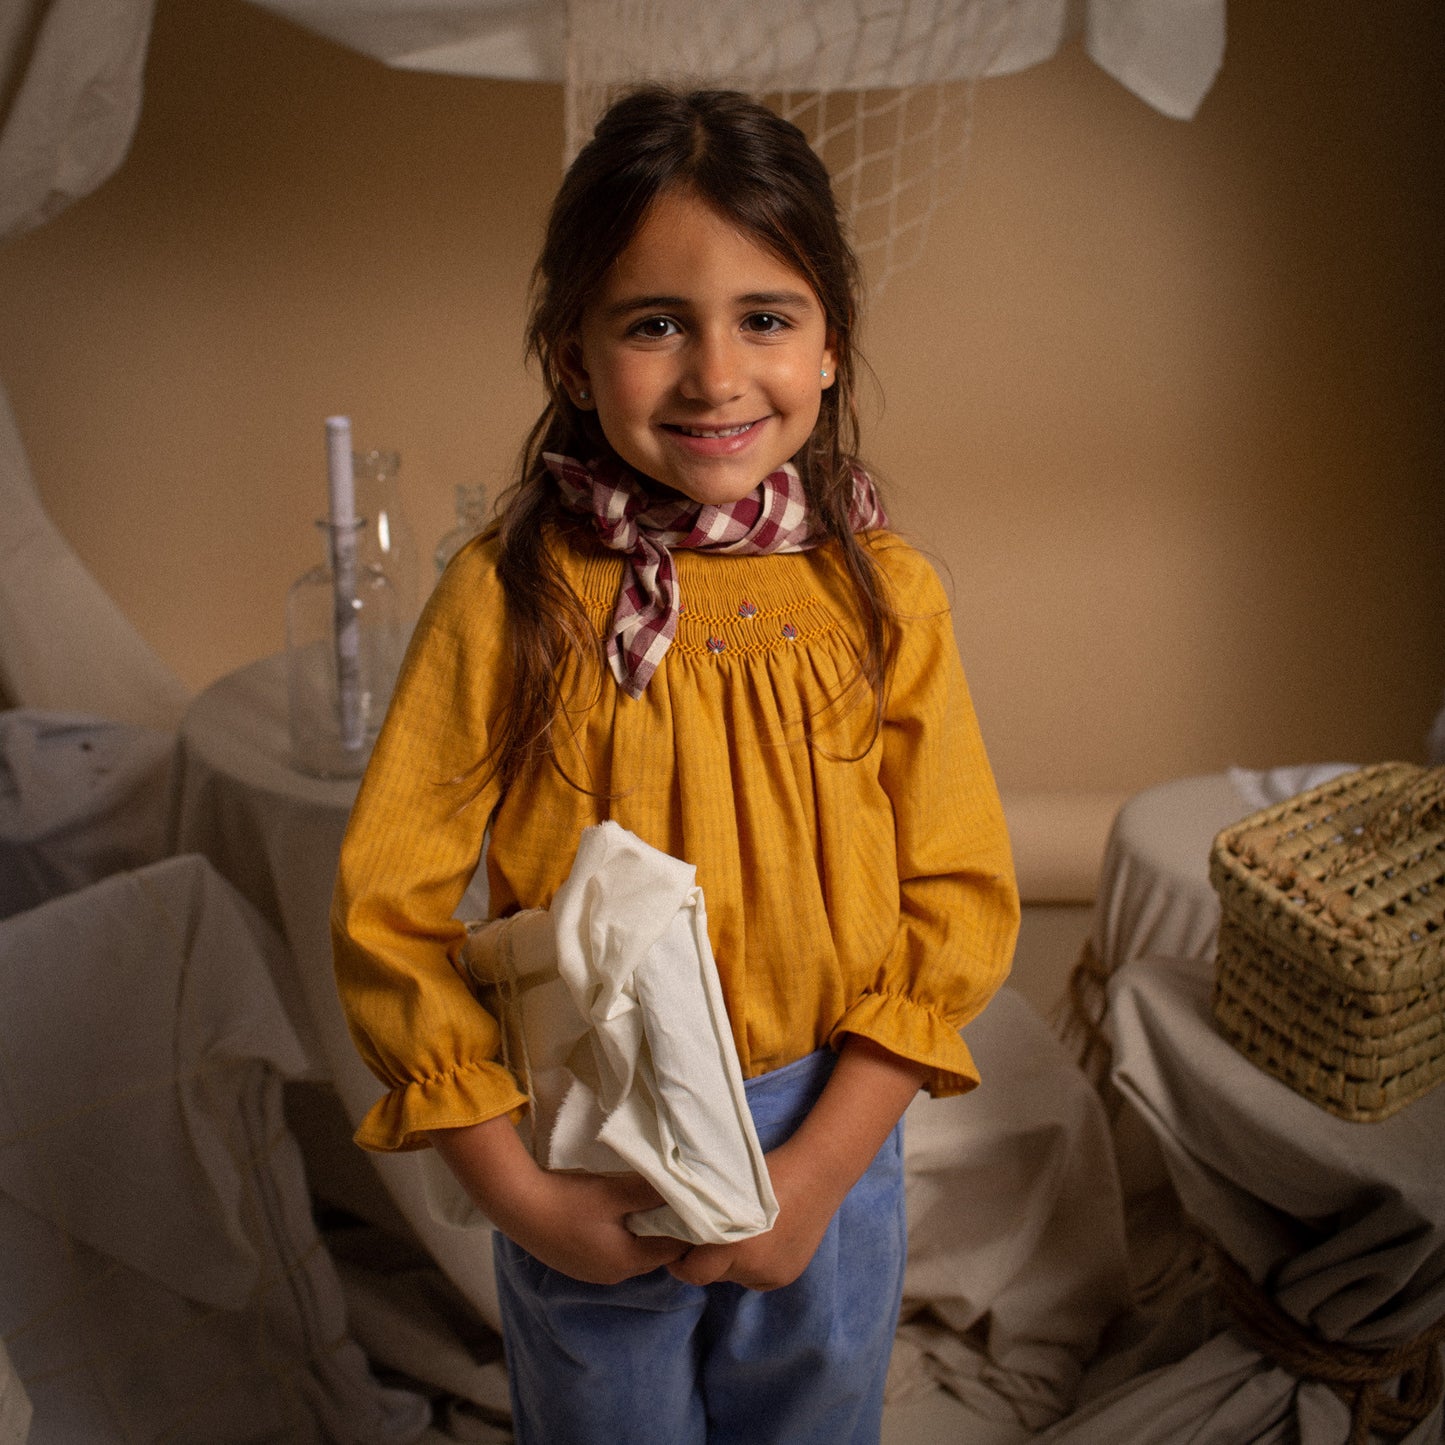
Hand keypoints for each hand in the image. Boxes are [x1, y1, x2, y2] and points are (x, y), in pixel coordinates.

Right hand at [429, 1117, 689, 1284]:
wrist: (518, 1206)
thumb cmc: (570, 1200)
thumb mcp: (616, 1192)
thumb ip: (652, 1192)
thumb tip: (687, 1190)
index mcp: (626, 1262)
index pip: (672, 1251)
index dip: (685, 1230)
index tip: (692, 1205)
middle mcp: (611, 1275)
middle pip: (651, 1254)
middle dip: (663, 1230)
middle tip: (672, 1200)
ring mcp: (590, 1272)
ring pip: (630, 1253)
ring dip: (639, 1233)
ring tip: (643, 1202)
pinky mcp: (573, 1263)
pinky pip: (609, 1251)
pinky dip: (618, 1236)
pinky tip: (611, 1213)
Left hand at [668, 1036, 928, 1291]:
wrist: (817, 1173)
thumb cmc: (766, 1171)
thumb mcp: (725, 1189)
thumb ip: (702, 1215)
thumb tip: (675, 1229)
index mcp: (732, 1245)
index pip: (691, 1271)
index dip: (680, 1259)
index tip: (674, 1244)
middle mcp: (752, 1267)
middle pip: (713, 1276)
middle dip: (705, 1261)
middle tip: (703, 1238)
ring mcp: (772, 1275)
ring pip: (736, 1277)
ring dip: (731, 1263)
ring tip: (739, 1233)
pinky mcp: (786, 1276)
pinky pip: (757, 1278)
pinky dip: (752, 1264)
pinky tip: (760, 1240)